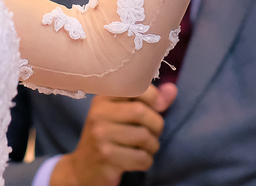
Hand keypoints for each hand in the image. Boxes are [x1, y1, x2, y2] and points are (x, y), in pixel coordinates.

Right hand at [50, 84, 177, 185]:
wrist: (83, 169)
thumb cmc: (109, 137)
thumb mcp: (123, 115)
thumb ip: (149, 101)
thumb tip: (172, 89)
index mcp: (103, 98)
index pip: (136, 87)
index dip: (154, 98)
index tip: (156, 108)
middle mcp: (98, 113)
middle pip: (141, 112)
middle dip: (155, 125)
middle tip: (151, 133)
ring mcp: (100, 135)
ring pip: (144, 136)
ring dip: (152, 146)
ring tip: (144, 148)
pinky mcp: (105, 156)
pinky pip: (141, 158)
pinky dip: (146, 161)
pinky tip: (137, 160)